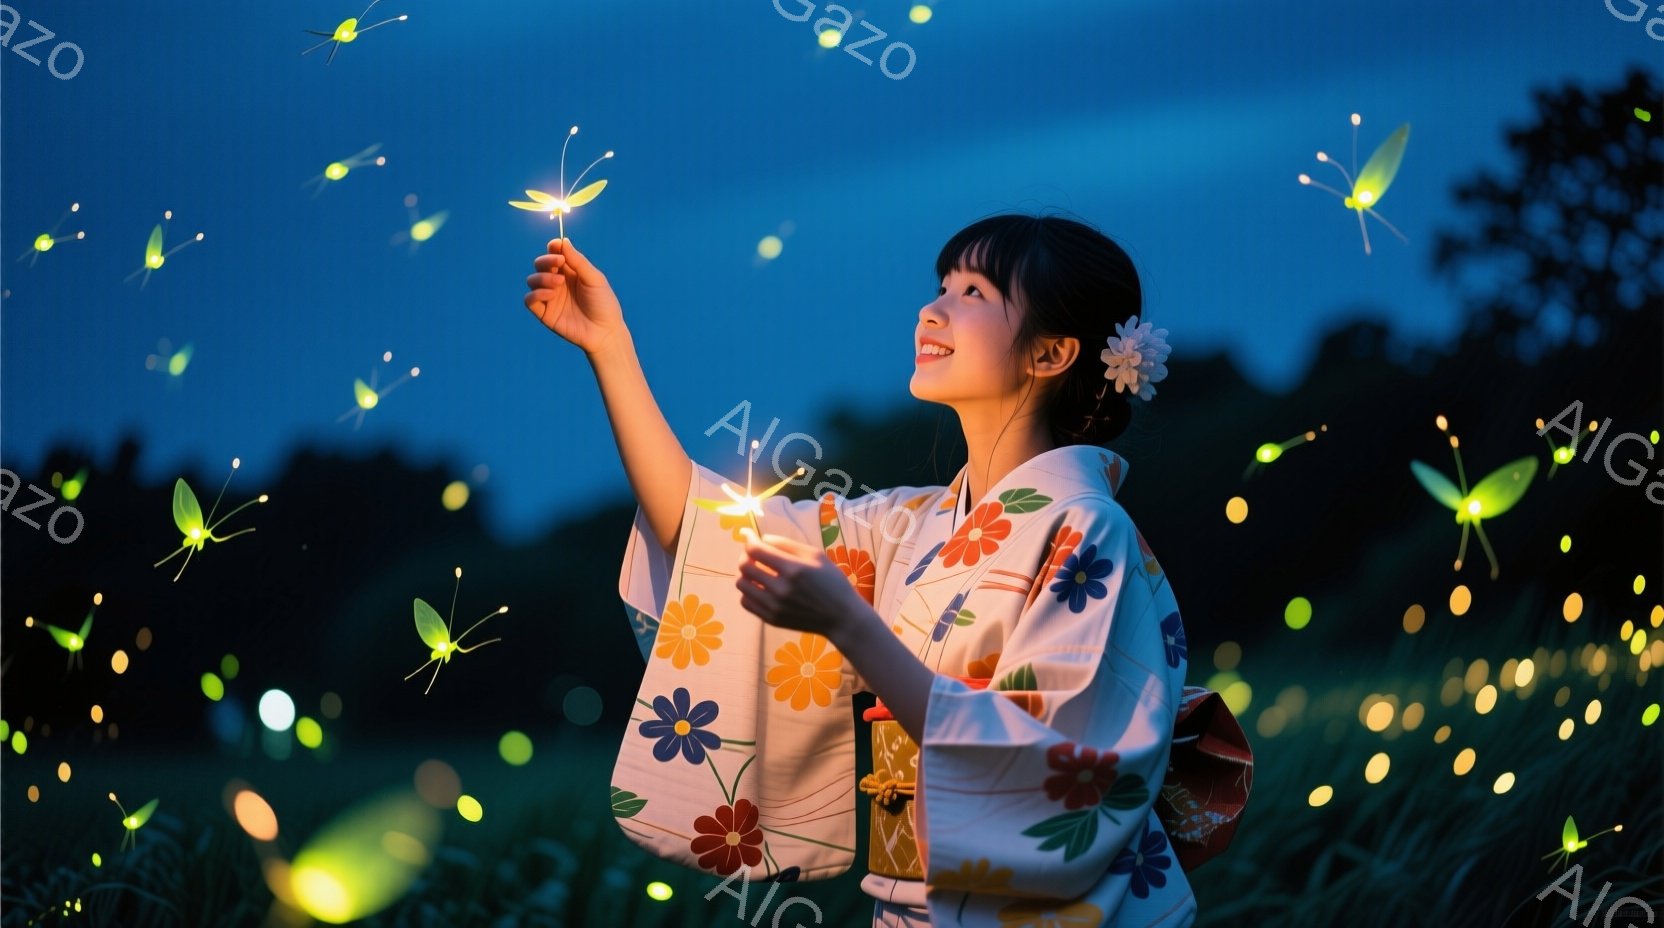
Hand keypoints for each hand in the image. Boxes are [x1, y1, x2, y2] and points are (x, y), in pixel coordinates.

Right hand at [524, 238, 625, 356]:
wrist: (605, 332)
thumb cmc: (604, 304)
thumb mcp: (594, 279)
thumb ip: (578, 261)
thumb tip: (563, 241)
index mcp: (571, 271)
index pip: (554, 254)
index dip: (553, 248)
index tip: (557, 247)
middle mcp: (558, 282)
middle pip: (540, 264)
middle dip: (545, 261)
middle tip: (558, 263)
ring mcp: (550, 297)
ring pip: (532, 280)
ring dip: (542, 277)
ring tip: (558, 283)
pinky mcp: (545, 313)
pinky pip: (529, 300)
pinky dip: (536, 294)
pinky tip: (551, 294)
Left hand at [735, 531, 871, 637]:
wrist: (841, 617)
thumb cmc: (832, 582)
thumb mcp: (816, 555)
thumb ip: (787, 544)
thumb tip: (763, 539)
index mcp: (792, 569)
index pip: (756, 550)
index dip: (748, 539)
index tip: (748, 534)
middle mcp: (780, 588)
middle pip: (745, 566)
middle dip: (746, 555)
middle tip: (754, 553)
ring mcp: (774, 606)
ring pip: (741, 585)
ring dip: (745, 574)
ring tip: (756, 571)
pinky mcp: (771, 619)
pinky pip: (746, 603)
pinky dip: (748, 592)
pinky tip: (759, 588)